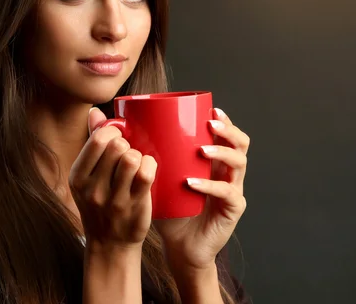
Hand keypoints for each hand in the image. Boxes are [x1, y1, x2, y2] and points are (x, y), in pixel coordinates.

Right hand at [69, 107, 156, 251]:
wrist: (110, 244)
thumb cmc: (101, 203)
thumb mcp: (88, 177)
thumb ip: (92, 143)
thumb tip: (94, 111)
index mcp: (78, 176)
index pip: (97, 140)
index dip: (113, 131)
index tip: (118, 137)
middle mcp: (93, 189)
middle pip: (117, 146)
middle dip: (127, 143)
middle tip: (128, 152)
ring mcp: (114, 199)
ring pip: (132, 158)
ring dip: (139, 155)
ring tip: (138, 162)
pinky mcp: (135, 206)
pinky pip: (147, 173)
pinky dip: (151, 165)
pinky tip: (148, 169)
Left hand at [153, 108, 249, 274]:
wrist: (179, 246)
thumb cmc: (168, 209)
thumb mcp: (157, 178)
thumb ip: (143, 156)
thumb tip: (115, 128)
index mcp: (213, 161)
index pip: (227, 134)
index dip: (224, 120)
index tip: (211, 109)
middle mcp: (227, 172)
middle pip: (241, 143)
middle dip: (227, 130)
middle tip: (210, 124)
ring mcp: (233, 189)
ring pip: (239, 163)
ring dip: (221, 153)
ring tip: (202, 150)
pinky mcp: (232, 209)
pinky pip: (227, 193)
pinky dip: (210, 186)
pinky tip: (192, 183)